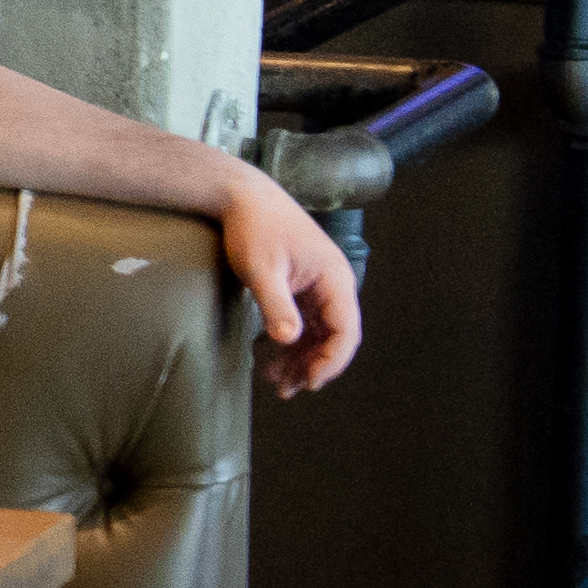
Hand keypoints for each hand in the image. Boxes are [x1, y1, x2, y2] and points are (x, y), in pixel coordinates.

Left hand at [212, 159, 364, 396]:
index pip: (346, 330)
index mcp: (334, 279)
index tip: (311, 382)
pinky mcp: (301, 286)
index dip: (332, 361)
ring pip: (319, 333)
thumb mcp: (262, 268)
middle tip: (289, 390)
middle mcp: (333, 284)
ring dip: (302, 359)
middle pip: (335, 336)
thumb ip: (276, 305)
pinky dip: (292, 343)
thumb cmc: (254, 227)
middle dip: (314, 366)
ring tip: (279, 385)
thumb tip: (288, 339)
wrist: (241, 197)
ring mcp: (318, 285)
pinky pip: (305, 322)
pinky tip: (274, 362)